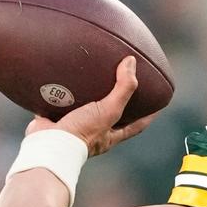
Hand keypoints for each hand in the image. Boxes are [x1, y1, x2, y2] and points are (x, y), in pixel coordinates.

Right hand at [25, 56, 157, 156]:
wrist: (49, 144)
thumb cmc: (82, 132)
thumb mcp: (109, 110)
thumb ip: (123, 88)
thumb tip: (131, 62)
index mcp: (110, 135)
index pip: (137, 125)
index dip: (148, 115)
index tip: (157, 104)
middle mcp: (94, 132)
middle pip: (110, 116)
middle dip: (115, 103)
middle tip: (121, 84)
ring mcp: (74, 127)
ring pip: (84, 109)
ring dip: (86, 96)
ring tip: (89, 77)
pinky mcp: (55, 121)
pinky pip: (58, 105)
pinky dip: (60, 94)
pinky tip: (59, 80)